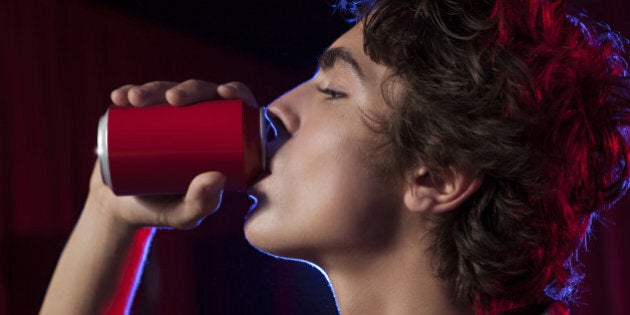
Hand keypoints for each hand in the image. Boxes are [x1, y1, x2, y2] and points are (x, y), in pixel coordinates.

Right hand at [87, 79, 257, 229]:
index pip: (236, 108)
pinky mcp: (141, 117)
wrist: (122, 211)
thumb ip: (202, 204)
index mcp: (221, 140)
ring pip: (168, 91)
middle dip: (188, 88)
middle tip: (171, 99)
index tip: (224, 93)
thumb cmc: (163, 210)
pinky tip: (122, 95)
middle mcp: (196, 123)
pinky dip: (129, 92)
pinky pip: (138, 97)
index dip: (236, 91)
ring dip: (155, 88)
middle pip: (201, 94)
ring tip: (137, 100)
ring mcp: (168, 117)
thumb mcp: (185, 214)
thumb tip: (217, 177)